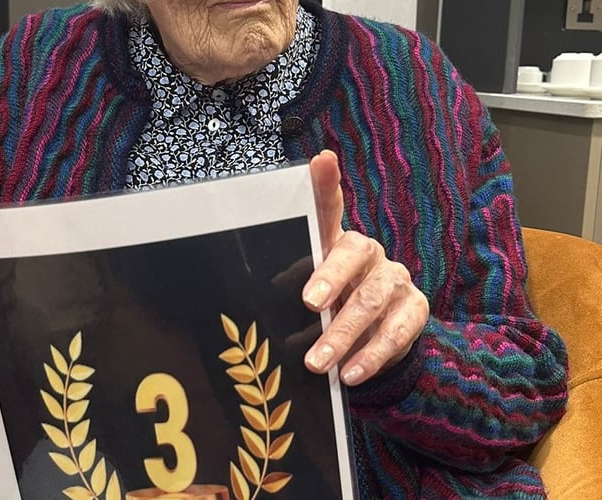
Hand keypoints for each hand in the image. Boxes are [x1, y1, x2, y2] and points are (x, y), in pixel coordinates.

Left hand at [304, 151, 428, 385]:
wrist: (371, 339)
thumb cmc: (329, 309)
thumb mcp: (304, 295)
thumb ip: (286, 285)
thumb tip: (249, 290)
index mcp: (337, 242)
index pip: (330, 208)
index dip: (326, 185)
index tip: (322, 162)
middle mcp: (370, 253)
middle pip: (353, 255)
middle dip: (330, 280)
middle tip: (308, 304)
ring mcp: (396, 280)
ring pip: (372, 300)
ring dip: (343, 334)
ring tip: (316, 363)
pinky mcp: (416, 309)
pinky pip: (398, 331)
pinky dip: (372, 355)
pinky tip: (350, 375)